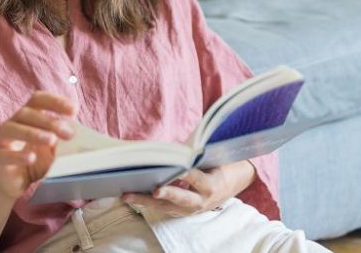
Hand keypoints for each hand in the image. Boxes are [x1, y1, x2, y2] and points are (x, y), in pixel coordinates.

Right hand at [0, 91, 76, 199]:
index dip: (55, 101)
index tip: (73, 110)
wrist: (13, 183)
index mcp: (28, 116)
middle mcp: (13, 123)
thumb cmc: (35, 161)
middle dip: (49, 121)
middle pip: (27, 113)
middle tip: (68, 133)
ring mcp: (3, 140)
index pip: (38, 99)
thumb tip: (84, 138)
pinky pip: (6, 154)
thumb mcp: (53, 148)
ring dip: (34, 133)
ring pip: (13, 129)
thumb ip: (63, 139)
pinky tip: (31, 158)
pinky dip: (19, 155)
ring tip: (51, 140)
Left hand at [122, 160, 254, 216]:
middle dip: (166, 194)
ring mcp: (190, 209)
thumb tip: (174, 150)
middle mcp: (200, 201)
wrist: (232, 183)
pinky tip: (131, 195)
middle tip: (154, 191)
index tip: (178, 169)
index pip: (197, 179)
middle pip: (180, 199)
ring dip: (146, 201)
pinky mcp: (181, 212)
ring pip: (166, 207)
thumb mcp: (214, 159)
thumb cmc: (221, 165)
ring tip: (127, 195)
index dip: (187, 175)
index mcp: (211, 186)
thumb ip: (196, 156)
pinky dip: (147, 202)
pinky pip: (163, 207)